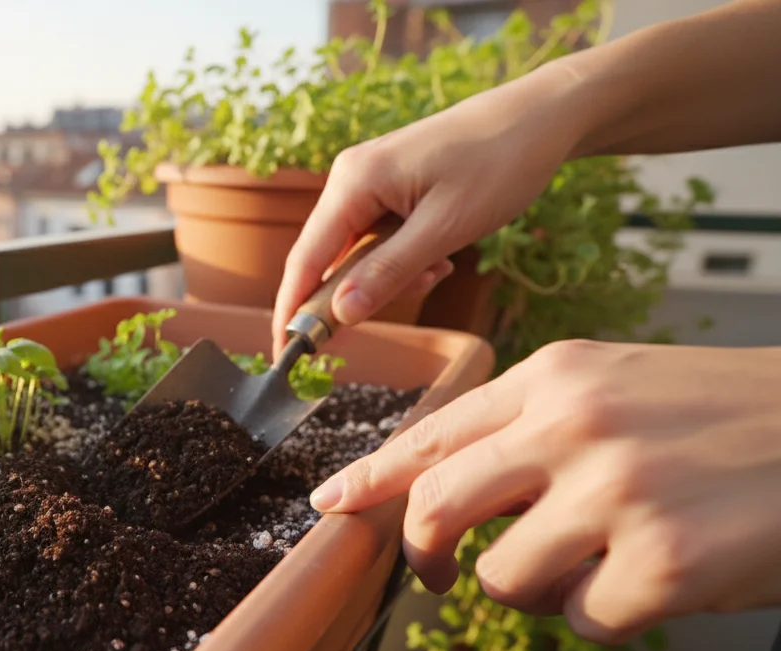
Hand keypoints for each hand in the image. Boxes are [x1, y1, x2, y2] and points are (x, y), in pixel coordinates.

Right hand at [269, 65, 585, 357]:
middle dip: (359, 293)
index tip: (287, 356)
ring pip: (357, 253)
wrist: (542, 116)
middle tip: (407, 298)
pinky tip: (441, 256)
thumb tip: (340, 315)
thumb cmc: (499, 163)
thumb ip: (388, 273)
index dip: (293, 312)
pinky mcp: (389, 186)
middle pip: (327, 259)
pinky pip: (378, 239)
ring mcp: (368, 181)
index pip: (305, 261)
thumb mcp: (445, 228)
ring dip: (390, 277)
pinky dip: (403, 259)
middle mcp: (349, 179)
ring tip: (440, 268)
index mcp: (353, 182)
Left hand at [310, 339, 780, 644]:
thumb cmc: (725, 416)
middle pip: (436, 509)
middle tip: (437, 572)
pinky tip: (657, 577)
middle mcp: (573, 427)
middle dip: (424, 553)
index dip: (372, 476)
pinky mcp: (662, 564)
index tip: (332, 504)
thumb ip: (528, 427)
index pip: (433, 433)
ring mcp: (616, 495)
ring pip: (503, 578)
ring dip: (540, 586)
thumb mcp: (617, 385)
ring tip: (603, 560)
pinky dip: (609, 612)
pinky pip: (582, 619)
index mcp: (556, 377)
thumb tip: (445, 493)